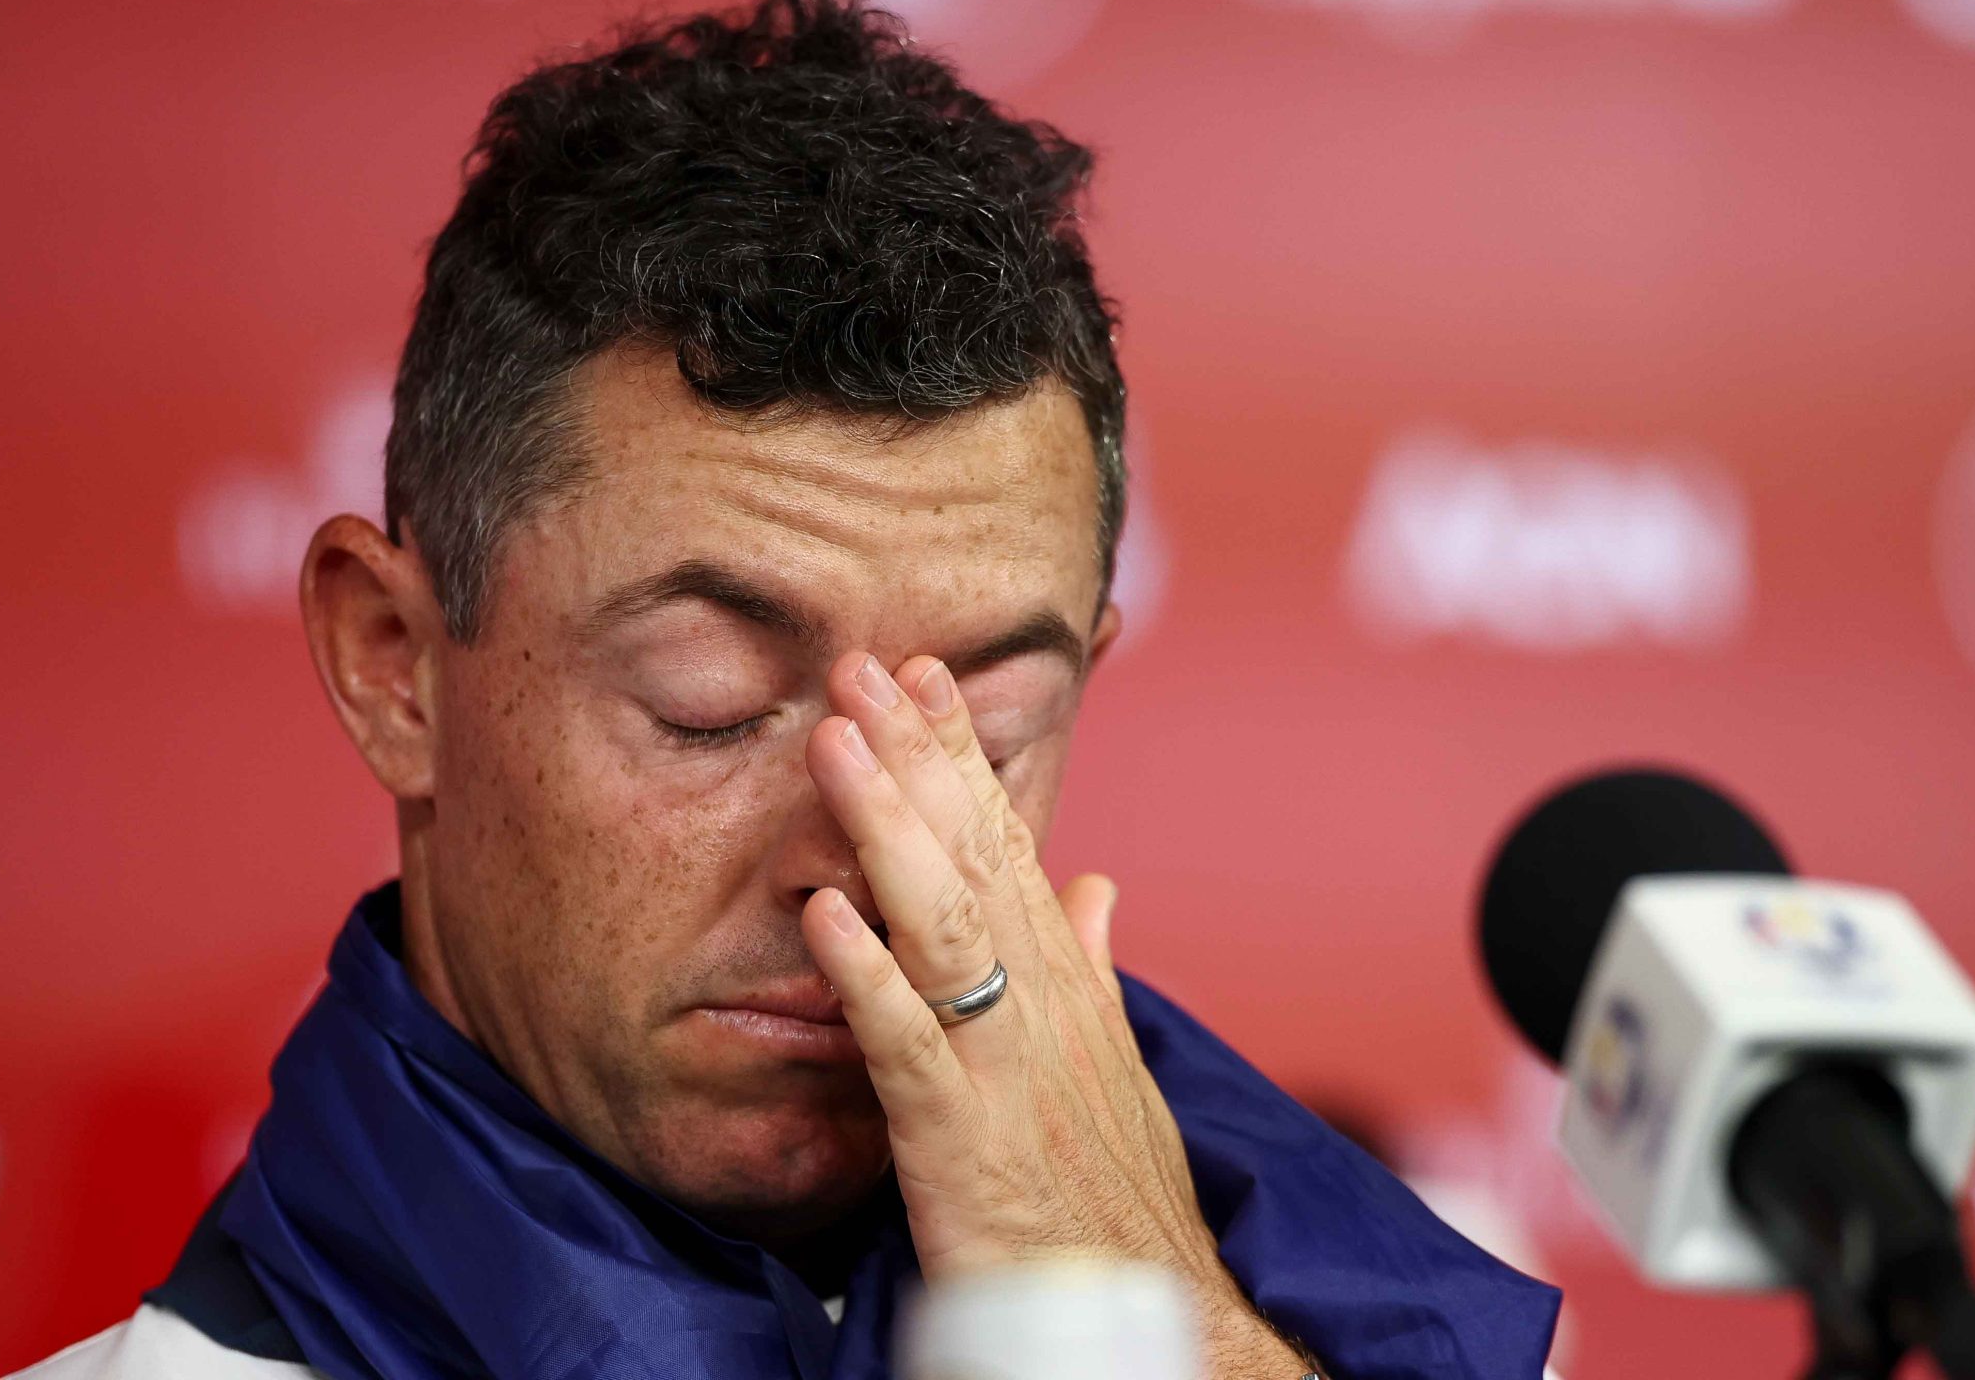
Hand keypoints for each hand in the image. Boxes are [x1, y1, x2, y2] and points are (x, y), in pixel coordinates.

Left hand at [800, 652, 1313, 1377]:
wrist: (1154, 1310)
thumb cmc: (1118, 1197)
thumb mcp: (1115, 1066)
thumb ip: (1092, 969)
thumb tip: (1091, 885)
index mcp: (1067, 985)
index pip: (1009, 843)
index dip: (962, 756)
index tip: (919, 676)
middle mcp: (1043, 1005)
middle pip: (974, 856)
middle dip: (916, 755)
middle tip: (863, 664)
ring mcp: (1004, 1064)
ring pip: (942, 921)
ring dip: (886, 825)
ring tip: (834, 744)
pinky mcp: (961, 1135)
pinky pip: (905, 1043)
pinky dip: (866, 973)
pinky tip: (820, 911)